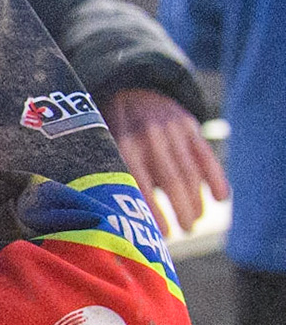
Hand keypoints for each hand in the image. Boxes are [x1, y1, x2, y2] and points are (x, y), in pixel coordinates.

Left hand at [100, 88, 228, 233]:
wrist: (129, 90)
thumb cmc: (112, 132)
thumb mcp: (105, 148)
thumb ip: (112, 175)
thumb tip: (120, 218)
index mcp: (124, 146)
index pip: (142, 185)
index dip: (154, 211)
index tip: (163, 234)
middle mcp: (149, 137)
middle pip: (172, 180)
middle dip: (181, 209)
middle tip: (185, 230)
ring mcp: (171, 130)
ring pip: (190, 171)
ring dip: (196, 199)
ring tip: (195, 220)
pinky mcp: (189, 125)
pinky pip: (205, 155)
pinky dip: (216, 177)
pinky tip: (220, 198)